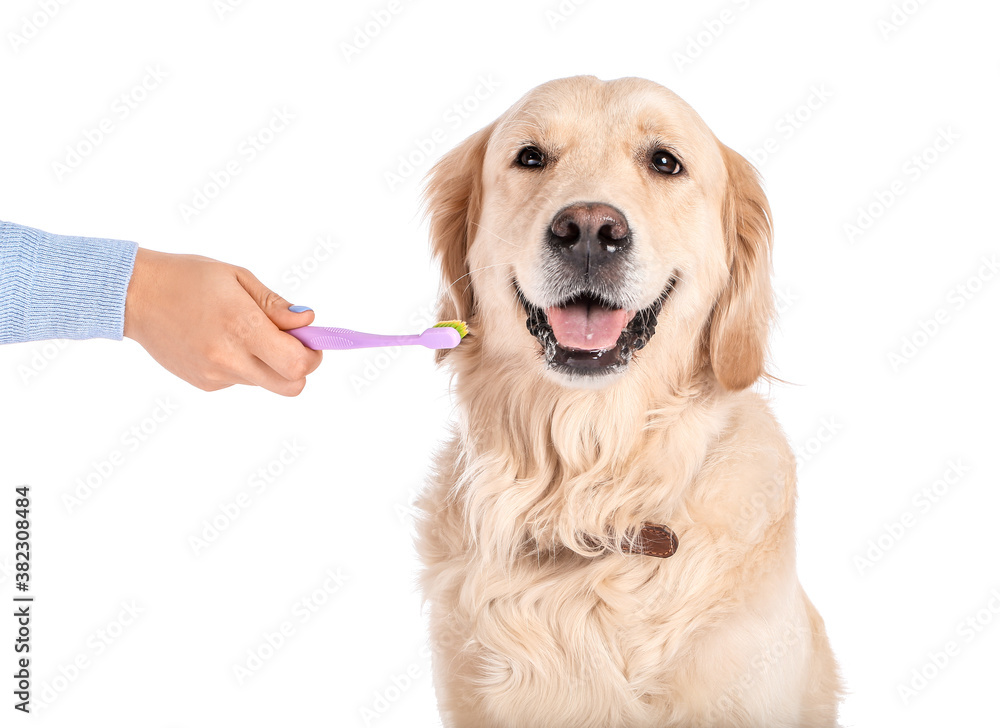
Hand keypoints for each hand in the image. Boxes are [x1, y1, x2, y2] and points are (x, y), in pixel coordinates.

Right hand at [124, 248, 321, 395]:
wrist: (136, 296)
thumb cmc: (188, 278)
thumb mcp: (238, 278)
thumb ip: (275, 305)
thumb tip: (307, 322)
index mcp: (243, 327)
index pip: (297, 364)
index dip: (313, 354)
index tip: (309, 339)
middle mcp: (230, 358)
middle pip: (290, 386)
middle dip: (299, 367)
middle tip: (289, 342)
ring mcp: (215, 375)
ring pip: (265, 382)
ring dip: (268, 363)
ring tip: (242, 331)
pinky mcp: (204, 383)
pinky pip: (240, 380)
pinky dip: (243, 365)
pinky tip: (220, 340)